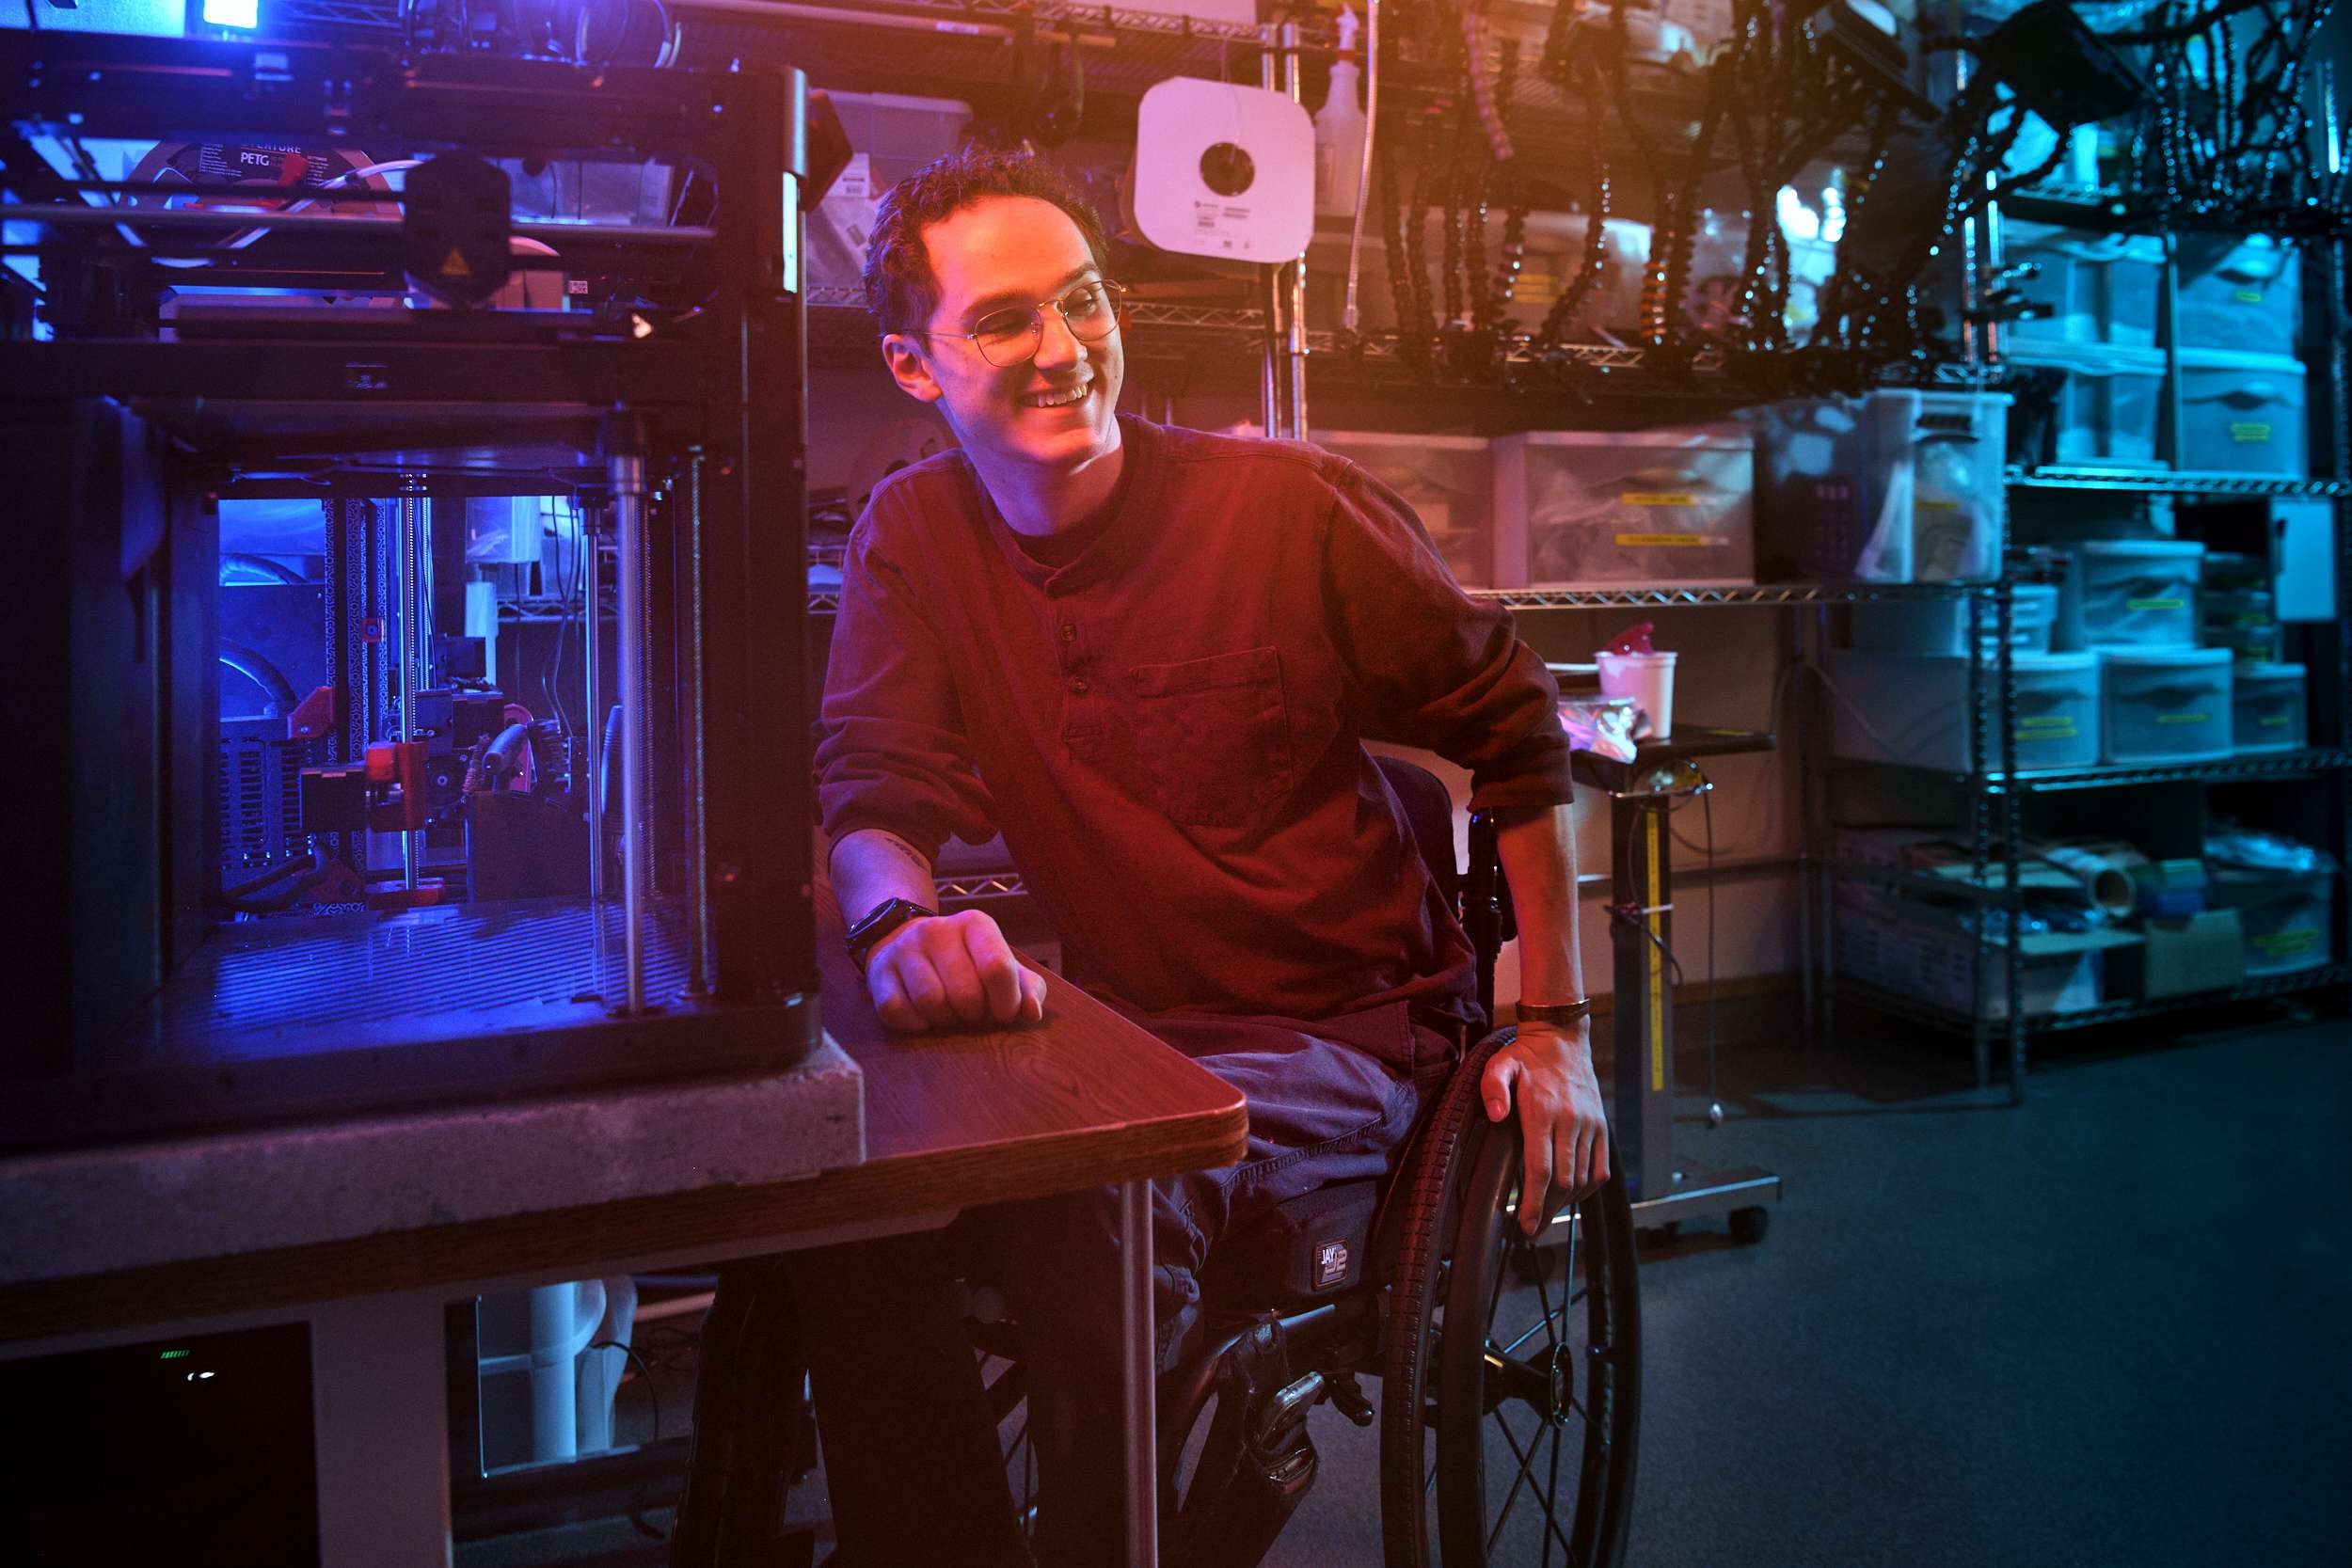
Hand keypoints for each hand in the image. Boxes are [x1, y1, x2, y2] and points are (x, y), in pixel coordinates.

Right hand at [864, 908, 1047, 1032]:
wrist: (906, 940)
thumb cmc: (965, 961)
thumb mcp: (1000, 965)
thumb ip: (1026, 988)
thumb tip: (1031, 1014)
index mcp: (975, 924)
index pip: (997, 968)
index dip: (1005, 1002)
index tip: (1002, 1012)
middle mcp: (938, 930)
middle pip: (965, 994)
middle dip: (973, 1015)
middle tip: (971, 1011)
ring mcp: (904, 949)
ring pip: (930, 1003)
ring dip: (944, 1020)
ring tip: (948, 1012)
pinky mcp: (878, 971)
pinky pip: (897, 1011)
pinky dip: (913, 1023)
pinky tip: (922, 1015)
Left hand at [1479, 1023, 1608, 1237]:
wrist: (1563, 1040)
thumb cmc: (1525, 1057)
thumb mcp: (1500, 1065)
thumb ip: (1493, 1088)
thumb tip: (1495, 1115)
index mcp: (1543, 1111)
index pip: (1540, 1169)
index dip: (1534, 1203)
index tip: (1526, 1225)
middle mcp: (1571, 1121)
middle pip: (1563, 1181)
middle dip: (1547, 1210)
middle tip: (1532, 1229)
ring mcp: (1590, 1125)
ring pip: (1583, 1179)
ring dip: (1565, 1203)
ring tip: (1547, 1214)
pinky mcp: (1602, 1127)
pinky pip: (1600, 1169)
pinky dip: (1588, 1189)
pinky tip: (1571, 1196)